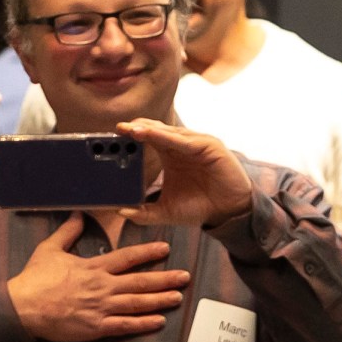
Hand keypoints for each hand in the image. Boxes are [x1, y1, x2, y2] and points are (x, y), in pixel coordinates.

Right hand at [5, 216, 192, 341]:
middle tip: (185, 276)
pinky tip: (159, 322)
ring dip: (160, 299)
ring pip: (137, 303)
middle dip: (164, 278)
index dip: (148, 252)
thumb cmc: (35, 279)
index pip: (127, 257)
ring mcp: (101, 307)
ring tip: (178, 297)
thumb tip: (79, 214)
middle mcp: (102, 286)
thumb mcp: (50, 249)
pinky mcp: (96, 327)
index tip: (166, 249)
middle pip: (140, 280)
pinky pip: (124, 326)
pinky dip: (143, 324)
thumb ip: (68, 232)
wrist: (23, 307)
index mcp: (93, 267)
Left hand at [117, 118, 253, 228]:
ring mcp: (196, 143)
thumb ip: (144, 213)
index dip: (132, 135)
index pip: (148, 139)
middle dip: (138, 128)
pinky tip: (155, 136)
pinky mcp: (209, 146)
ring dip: (151, 130)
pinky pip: (186, 141)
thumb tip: (121, 211)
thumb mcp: (166, 211)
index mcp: (171, 155)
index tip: (113, 134)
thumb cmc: (200, 207)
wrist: (228, 213)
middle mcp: (182, 146)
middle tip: (119, 128)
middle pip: (157, 131)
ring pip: (170, 133)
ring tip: (132, 129)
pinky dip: (170, 138)